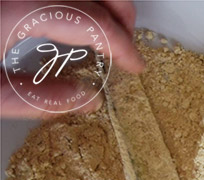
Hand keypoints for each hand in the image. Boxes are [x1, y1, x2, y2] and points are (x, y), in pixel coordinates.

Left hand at [1, 1, 144, 117]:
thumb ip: (36, 97)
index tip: (136, 67)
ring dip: (105, 6)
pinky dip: (83, 3)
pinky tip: (77, 20)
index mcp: (22, 9)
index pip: (93, 22)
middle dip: (123, 16)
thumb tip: (87, 100)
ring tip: (108, 32)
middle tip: (128, 47)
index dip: (122, 46)